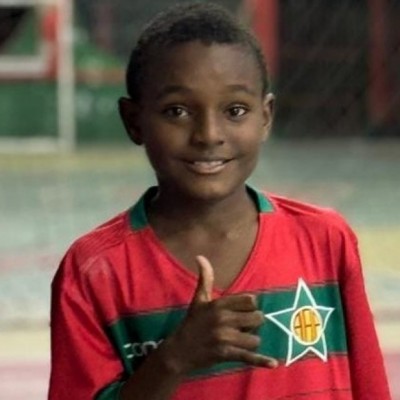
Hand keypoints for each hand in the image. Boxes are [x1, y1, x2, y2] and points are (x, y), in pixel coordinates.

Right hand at [162, 255, 277, 374]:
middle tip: (243, 326)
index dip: (250, 306)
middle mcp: (223, 319)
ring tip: (240, 340)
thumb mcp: (199, 299)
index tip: (242, 310)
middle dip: (253, 323)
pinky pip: (248, 357)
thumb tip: (200, 256)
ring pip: (255, 338)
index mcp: (219, 304)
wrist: (179, 351)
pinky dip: (261, 361)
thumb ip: (205, 278)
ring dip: (251, 341)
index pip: (251, 300)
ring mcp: (225, 338)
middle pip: (257, 318)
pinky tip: (273, 363)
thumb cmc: (192, 323)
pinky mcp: (226, 354)